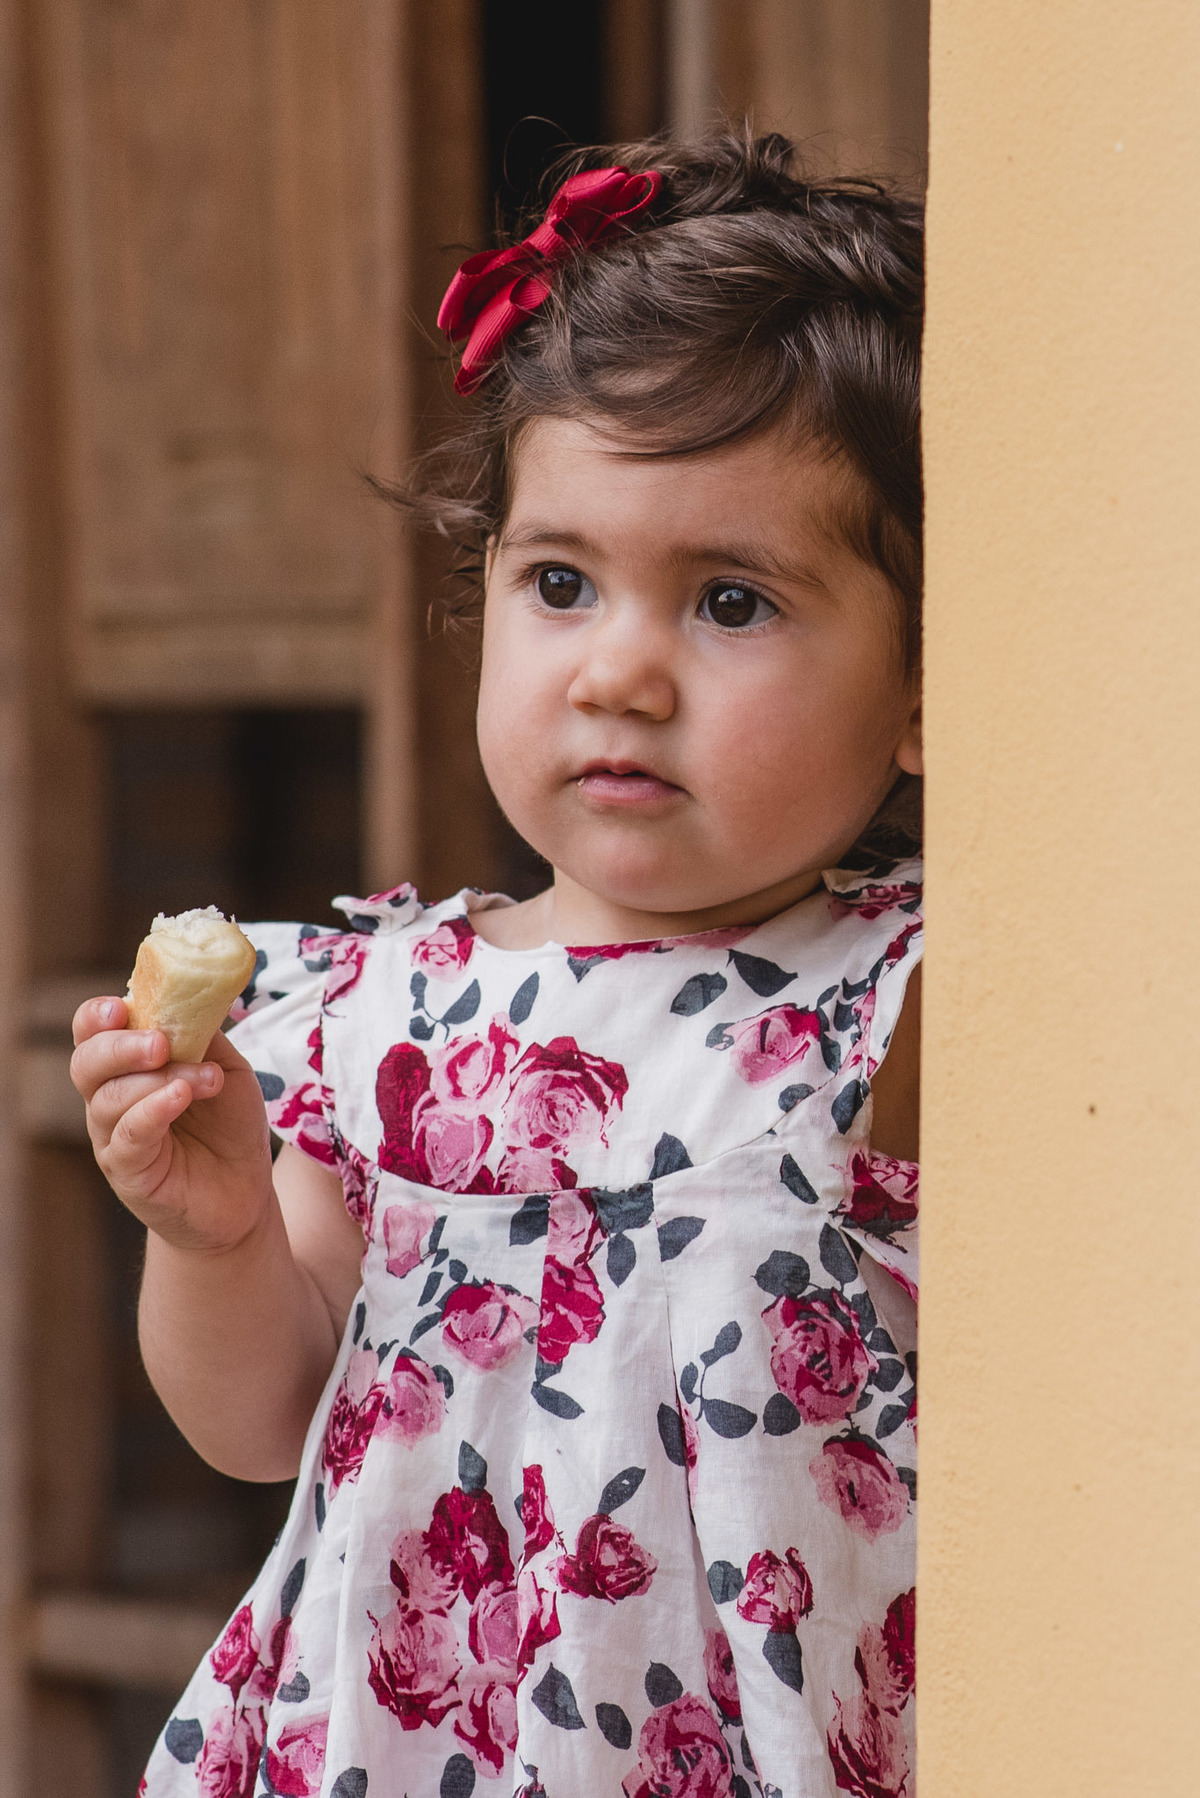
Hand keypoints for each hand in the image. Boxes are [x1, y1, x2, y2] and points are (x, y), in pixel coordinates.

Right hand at [71, 996, 275, 1252]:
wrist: (243, 1194)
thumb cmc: (229, 1126)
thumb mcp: (225, 1068)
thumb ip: (202, 1036)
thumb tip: (193, 997)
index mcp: (127, 1066)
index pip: (93, 1032)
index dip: (97, 1016)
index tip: (122, 1005)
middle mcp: (110, 1099)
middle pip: (87, 1063)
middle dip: (120, 1046)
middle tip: (159, 1043)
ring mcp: (114, 1137)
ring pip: (109, 1098)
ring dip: (157, 1080)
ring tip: (203, 1079)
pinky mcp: (128, 1171)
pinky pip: (128, 1136)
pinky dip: (152, 1111)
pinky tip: (180, 1098)